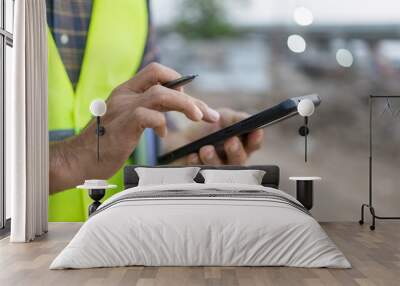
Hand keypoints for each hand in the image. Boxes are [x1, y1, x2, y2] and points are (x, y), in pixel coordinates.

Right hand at [49, 63, 219, 192]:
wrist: (79, 160)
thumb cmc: (105, 142)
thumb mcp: (128, 120)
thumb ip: (148, 110)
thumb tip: (173, 108)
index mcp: (126, 91)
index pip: (156, 71)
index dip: (177, 79)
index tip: (192, 97)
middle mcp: (124, 95)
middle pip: (163, 81)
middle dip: (191, 97)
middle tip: (209, 114)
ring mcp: (122, 109)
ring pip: (160, 94)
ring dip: (185, 104)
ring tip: (199, 117)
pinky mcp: (122, 125)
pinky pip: (149, 116)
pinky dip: (162, 124)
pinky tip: (163, 135)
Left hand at [164, 108, 263, 165]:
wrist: (184, 135)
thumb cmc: (209, 127)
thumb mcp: (224, 117)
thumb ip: (237, 118)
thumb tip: (248, 120)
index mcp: (242, 144)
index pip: (254, 144)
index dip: (256, 139)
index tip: (255, 131)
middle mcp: (232, 159)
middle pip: (239, 160)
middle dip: (236, 151)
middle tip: (231, 141)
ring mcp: (217, 168)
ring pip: (220, 169)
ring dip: (214, 158)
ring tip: (206, 149)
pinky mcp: (200, 173)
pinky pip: (199, 172)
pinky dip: (196, 163)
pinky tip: (193, 156)